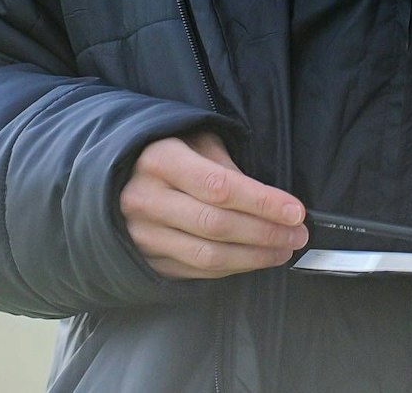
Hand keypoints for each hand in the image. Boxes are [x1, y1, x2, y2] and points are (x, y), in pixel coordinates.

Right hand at [119, 131, 308, 279]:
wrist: (113, 176)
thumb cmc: (169, 150)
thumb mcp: (197, 141)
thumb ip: (228, 166)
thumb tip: (270, 200)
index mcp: (161, 160)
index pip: (220, 187)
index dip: (262, 202)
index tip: (296, 211)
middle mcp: (145, 199)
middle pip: (216, 225)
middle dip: (265, 233)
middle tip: (298, 235)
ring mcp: (140, 234)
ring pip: (207, 255)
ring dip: (253, 257)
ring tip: (283, 250)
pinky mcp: (143, 259)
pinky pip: (194, 270)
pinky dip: (231, 268)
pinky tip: (253, 259)